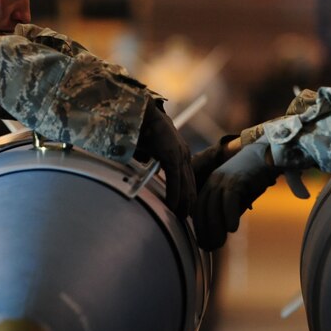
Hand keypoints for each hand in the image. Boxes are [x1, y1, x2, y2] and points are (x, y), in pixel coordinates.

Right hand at [136, 98, 194, 217]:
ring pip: (185, 184)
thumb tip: (145, 165)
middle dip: (188, 202)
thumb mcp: (146, 147)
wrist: (140, 111)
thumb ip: (148, 158)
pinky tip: (172, 206)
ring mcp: (179, 154)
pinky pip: (175, 180)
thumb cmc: (140, 127)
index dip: (187, 194)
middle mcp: (183, 153)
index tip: (186, 208)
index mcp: (179, 151)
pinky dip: (173, 194)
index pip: (187, 178)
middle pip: (190, 183)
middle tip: (185, 219)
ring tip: (179, 217)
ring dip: (182, 202)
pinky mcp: (171, 155)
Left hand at [193, 140, 277, 250]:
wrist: (268, 156)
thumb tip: (222, 231)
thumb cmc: (253, 178)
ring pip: (214, 206)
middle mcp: (214, 181)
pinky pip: (229, 199)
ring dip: (215, 227)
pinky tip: (232, 229)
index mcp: (210, 184)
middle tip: (209, 247)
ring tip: (219, 244)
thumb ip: (228, 209)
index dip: (199, 227)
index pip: (198, 208)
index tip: (202, 242)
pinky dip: (229, 215)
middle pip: (203, 209)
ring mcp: (224, 179)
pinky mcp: (237, 179)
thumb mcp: (237, 195)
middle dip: (204, 230)